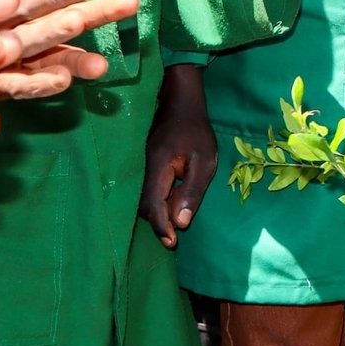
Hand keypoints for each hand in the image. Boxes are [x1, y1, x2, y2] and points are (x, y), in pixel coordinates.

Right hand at [140, 65, 216, 246]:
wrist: (178, 103)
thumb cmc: (196, 131)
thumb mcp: (204, 160)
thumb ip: (192, 191)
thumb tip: (181, 223)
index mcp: (158, 167)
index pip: (153, 205)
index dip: (161, 226)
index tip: (172, 242)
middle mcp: (143, 170)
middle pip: (144, 206)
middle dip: (159, 223)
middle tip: (175, 237)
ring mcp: (140, 168)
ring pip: (142, 200)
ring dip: (157, 213)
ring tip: (175, 221)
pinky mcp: (142, 167)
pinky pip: (145, 191)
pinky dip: (155, 202)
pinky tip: (169, 204)